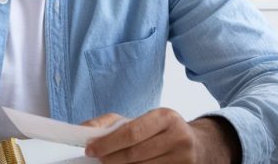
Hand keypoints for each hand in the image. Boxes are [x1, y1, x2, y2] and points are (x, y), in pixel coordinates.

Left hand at [83, 109, 239, 163]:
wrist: (194, 144)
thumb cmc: (158, 131)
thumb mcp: (138, 120)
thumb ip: (109, 123)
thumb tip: (83, 130)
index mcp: (165, 117)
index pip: (132, 132)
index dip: (109, 143)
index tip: (91, 149)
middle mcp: (178, 136)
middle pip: (136, 154)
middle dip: (112, 159)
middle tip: (98, 160)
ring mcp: (184, 158)